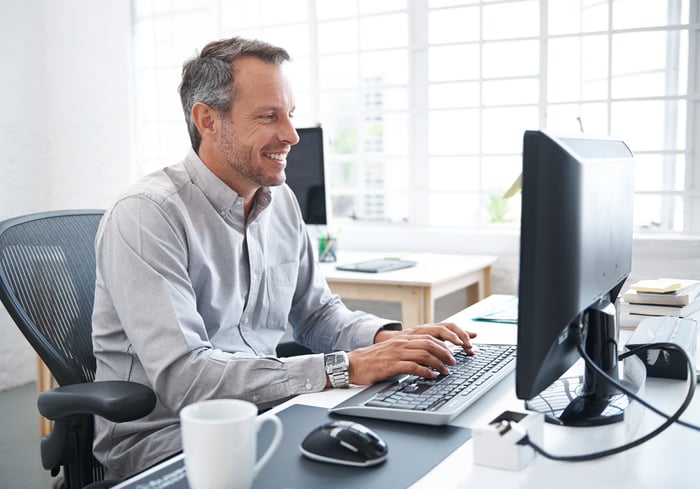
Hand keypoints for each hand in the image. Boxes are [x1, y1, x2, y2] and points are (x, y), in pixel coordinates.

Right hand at [346, 323, 476, 385]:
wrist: (354, 364)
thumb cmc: (374, 360)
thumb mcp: (394, 351)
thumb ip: (410, 351)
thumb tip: (429, 358)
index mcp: (404, 338)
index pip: (431, 334)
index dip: (447, 340)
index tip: (458, 346)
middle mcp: (402, 342)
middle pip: (430, 342)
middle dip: (446, 352)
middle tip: (454, 362)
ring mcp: (397, 353)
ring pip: (424, 353)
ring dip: (438, 363)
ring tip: (446, 371)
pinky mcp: (392, 364)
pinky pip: (413, 366)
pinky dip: (425, 371)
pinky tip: (432, 376)